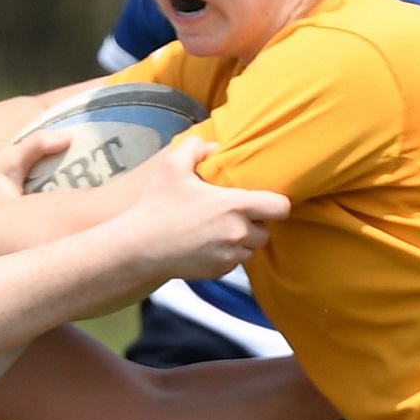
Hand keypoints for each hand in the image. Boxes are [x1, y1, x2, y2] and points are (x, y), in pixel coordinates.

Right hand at [129, 136, 288, 280]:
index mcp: (234, 207)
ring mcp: (229, 257)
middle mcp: (238, 234)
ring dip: (241, 241)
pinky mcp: (218, 272)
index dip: (276, 203)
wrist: (139, 247)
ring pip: (250, 249)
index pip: (280, 208)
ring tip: (219, 230)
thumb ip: (195, 148)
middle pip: (266, 231)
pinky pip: (233, 263)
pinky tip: (206, 244)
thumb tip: (213, 147)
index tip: (262, 199)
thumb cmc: (157, 205)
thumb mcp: (172, 166)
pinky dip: (226, 255)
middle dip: (255, 223)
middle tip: (233, 214)